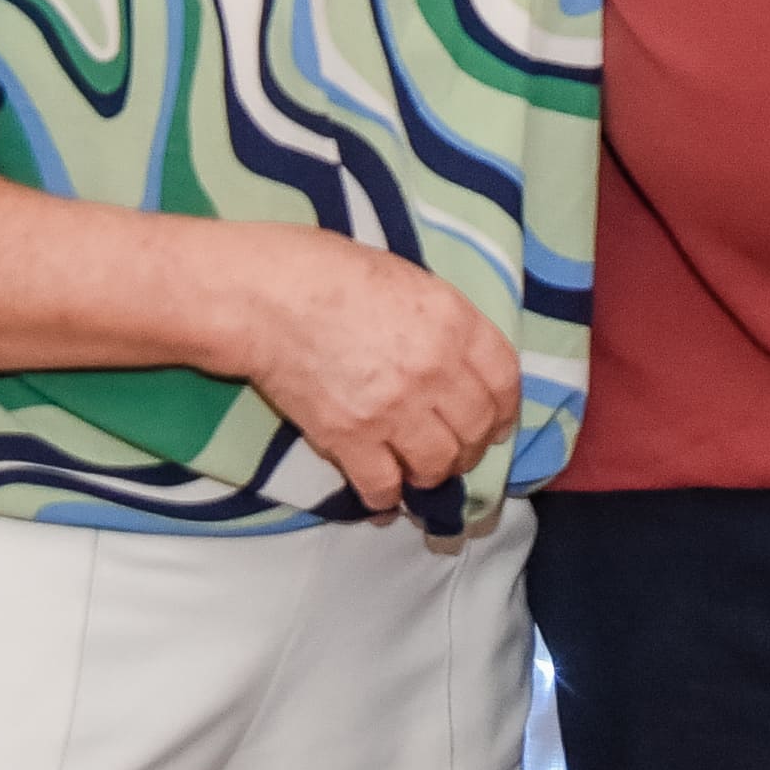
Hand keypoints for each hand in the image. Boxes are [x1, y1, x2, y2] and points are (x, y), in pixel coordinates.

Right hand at [219, 230, 520, 515]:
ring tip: (420, 469)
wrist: (265, 295)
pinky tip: (384, 493)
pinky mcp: (350, 439)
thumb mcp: (408, 279)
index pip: (505, 381)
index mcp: (452, 322)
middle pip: (477, 429)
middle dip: (471, 446)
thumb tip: (459, 360)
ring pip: (438, 465)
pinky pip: (384, 487)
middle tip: (456, 450)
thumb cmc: (330, 271)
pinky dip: (387, 497)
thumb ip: (444, 323)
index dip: (504, 409)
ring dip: (433, 473)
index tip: (497, 422)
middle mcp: (433, 369)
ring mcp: (394, 408)